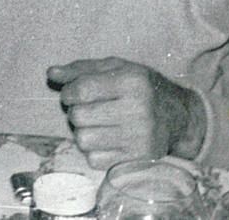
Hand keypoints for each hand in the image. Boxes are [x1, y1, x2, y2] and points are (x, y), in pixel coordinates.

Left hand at [47, 57, 205, 169]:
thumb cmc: (140, 88)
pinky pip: (94, 159)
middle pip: (78, 116)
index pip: (81, 90)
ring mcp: (140, 138)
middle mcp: (139, 110)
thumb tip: (51, 73)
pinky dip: (94, 150)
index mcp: (132, 82)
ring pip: (83, 140)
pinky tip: (108, 140)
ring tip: (98, 124)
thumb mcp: (115, 69)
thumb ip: (80, 69)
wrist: (177, 116)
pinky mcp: (138, 160)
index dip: (68, 92)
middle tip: (89, 109)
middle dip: (76, 112)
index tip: (73, 94)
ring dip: (83, 132)